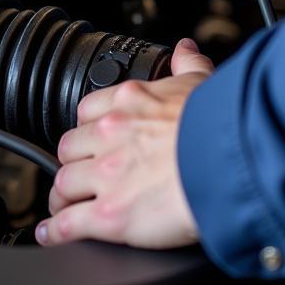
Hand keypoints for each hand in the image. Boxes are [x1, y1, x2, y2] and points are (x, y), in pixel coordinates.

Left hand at [36, 38, 213, 248]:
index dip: (87, 129)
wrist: (232, 165)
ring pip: (64, 184)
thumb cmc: (223, 128)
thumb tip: (184, 50)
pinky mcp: (109, 215)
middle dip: (71, 162)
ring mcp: (106, 175)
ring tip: (63, 207)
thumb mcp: (202, 84)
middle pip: (70, 148)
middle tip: (78, 175)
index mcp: (129, 102)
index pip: (87, 111)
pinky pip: (69, 222)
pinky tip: (52, 234)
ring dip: (61, 197)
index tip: (90, 140)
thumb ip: (188, 65)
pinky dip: (56, 230)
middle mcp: (110, 134)